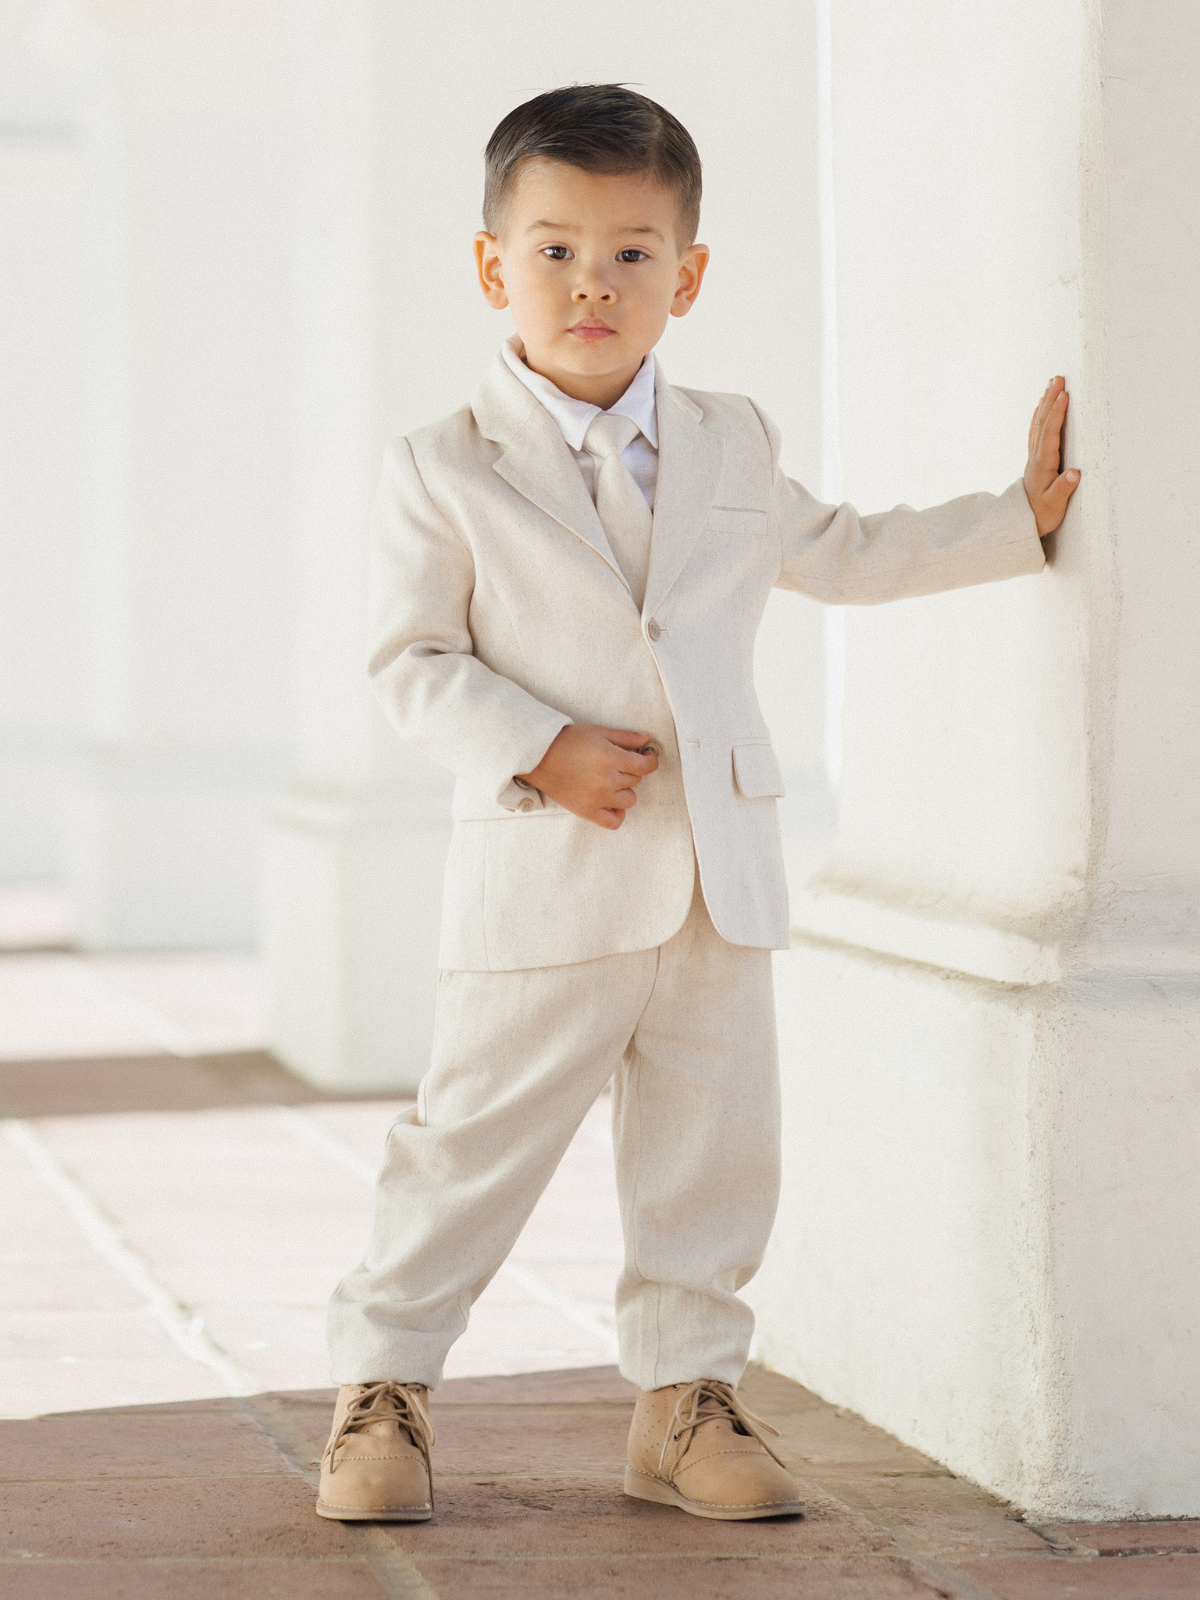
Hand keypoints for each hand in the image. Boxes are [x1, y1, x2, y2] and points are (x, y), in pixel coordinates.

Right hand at [518, 725, 658, 829]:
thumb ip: (625, 737)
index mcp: (611, 758)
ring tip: (610, 781)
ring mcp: (598, 798)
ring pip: (629, 800)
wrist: (539, 757)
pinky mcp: (587, 811)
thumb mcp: (598, 732)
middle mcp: (607, 780)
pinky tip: (611, 802)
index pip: (645, 766)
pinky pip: (614, 822)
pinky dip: (617, 813)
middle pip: (636, 780)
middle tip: (617, 763)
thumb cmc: (567, 741)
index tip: (647, 757)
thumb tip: (647, 740)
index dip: (651, 760)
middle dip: (630, 770)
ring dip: (624, 790)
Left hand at [1024, 376, 1079, 536]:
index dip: (1056, 414)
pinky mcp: (1036, 457)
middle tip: (1058, 378)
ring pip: (1039, 423)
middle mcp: (1036, 456)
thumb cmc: (1042, 513)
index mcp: (1043, 464)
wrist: (1023, 520)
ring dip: (1045, 402)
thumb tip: (1075, 473)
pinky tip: (1043, 404)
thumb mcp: (1054, 506)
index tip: (1063, 395)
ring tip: (1052, 383)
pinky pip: (1037, 429)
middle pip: (1042, 422)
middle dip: (1050, 399)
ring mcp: (1034, 455)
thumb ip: (1063, 489)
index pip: (1049, 434)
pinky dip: (1041, 413)